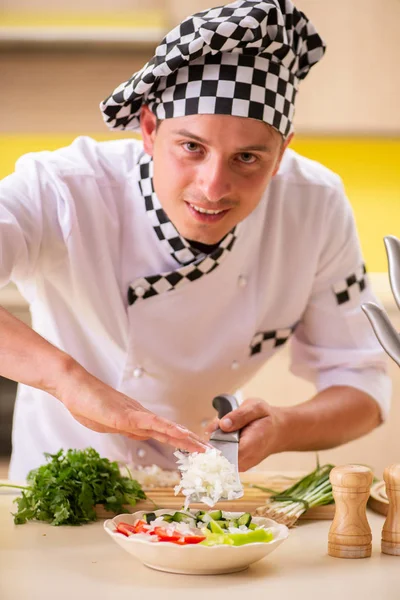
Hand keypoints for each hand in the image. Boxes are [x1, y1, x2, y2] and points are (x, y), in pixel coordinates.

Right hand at [55, 360, 210, 453]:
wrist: (74, 387)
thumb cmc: (88, 404)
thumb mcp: (109, 423)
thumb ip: (124, 427)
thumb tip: (136, 432)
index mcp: (138, 421)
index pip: (166, 434)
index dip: (184, 443)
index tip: (200, 452)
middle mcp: (141, 417)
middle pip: (172, 432)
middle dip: (193, 443)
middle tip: (213, 453)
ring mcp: (135, 415)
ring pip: (166, 428)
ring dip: (186, 438)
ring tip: (203, 448)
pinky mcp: (125, 415)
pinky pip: (149, 423)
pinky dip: (166, 428)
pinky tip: (179, 433)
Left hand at [204, 398, 283, 470]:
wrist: (278, 431)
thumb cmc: (267, 419)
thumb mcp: (256, 407)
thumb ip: (239, 415)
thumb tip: (223, 424)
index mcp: (251, 446)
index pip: (223, 452)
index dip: (213, 440)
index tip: (215, 428)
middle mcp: (245, 461)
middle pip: (217, 453)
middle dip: (214, 438)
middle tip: (222, 423)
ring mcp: (241, 466)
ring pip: (217, 455)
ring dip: (217, 441)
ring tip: (229, 428)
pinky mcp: (237, 466)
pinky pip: (222, 457)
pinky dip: (220, 445)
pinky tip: (228, 436)